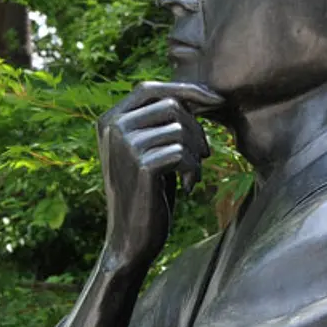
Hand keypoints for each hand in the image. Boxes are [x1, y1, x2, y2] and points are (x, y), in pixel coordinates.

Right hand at [98, 82, 222, 267]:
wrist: (130, 238)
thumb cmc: (146, 191)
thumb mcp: (149, 149)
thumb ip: (161, 121)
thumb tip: (201, 93)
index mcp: (109, 119)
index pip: (150, 88)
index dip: (186, 90)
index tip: (217, 101)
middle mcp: (112, 127)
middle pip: (171, 105)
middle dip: (196, 128)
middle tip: (203, 155)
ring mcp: (124, 145)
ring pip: (180, 128)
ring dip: (196, 152)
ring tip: (192, 174)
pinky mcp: (141, 165)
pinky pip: (182, 151)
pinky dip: (193, 170)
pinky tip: (188, 187)